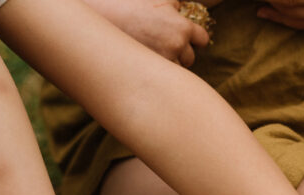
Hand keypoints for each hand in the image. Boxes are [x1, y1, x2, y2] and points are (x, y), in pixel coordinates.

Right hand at [86, 0, 210, 66]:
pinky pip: (162, 78)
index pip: (202, 39)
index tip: (189, 37)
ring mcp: (163, 61)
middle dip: (181, 52)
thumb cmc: (130, 3)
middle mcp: (175, 46)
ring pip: (176, 69)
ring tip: (153, 52)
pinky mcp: (149, 72)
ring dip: (170, 64)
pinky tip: (148, 63)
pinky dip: (159, 73)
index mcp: (181, 27)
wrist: (102, 17)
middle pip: (190, 58)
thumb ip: (176, 5)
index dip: (196, 37)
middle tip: (164, 43)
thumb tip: (184, 10)